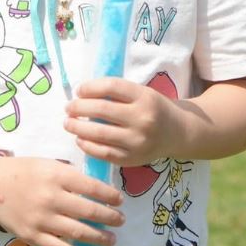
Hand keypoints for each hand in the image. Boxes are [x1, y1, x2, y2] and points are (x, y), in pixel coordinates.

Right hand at [0, 155, 123, 245]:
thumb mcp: (49, 163)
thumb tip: (95, 188)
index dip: (109, 195)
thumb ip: (69, 175)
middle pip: (87, 210)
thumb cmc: (24, 171)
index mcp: (56, 174)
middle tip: (120, 220)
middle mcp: (50, 196)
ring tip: (111, 238)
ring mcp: (41, 218)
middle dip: (108, 217)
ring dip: (98, 237)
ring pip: (76, 231)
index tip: (120, 200)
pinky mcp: (31, 235)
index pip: (90, 186)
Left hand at [64, 77, 182, 166]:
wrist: (178, 133)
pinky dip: (88, 146)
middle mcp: (142, 118)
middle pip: (102, 110)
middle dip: (79, 107)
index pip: (111, 87)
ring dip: (78, 127)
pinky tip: (80, 139)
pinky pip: (104, 153)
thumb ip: (117, 93)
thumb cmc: (154, 108)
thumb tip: (82, 93)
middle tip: (68, 107)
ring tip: (68, 123)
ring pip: (99, 133)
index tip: (78, 90)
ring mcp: (137, 141)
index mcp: (144, 97)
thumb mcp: (142, 92)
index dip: (90, 87)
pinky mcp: (132, 159)